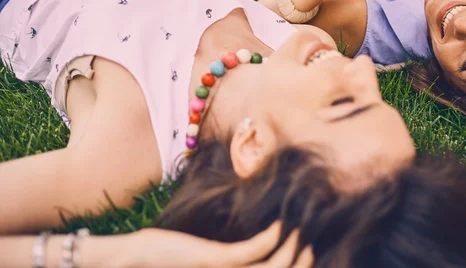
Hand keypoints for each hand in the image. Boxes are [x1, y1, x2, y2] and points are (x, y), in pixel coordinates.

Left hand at [117, 221, 312, 267]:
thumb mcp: (202, 258)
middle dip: (298, 263)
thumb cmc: (167, 255)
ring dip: (290, 249)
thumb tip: (247, 247)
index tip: (304, 252)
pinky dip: (271, 237)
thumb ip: (225, 258)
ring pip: (270, 267)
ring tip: (299, 231)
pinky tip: (279, 223)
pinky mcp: (214, 258)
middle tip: (310, 245)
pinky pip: (251, 251)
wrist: (135, 257)